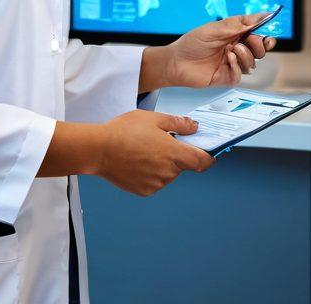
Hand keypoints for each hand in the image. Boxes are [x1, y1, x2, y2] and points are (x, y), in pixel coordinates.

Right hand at [94, 110, 214, 195]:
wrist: (100, 150)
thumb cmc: (125, 131)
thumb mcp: (155, 119)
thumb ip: (178, 123)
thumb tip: (195, 127)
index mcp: (174, 154)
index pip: (202, 162)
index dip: (209, 157)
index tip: (210, 152)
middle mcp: (168, 173)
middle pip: (183, 165)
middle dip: (177, 153)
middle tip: (162, 140)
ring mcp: (156, 184)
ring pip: (168, 173)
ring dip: (164, 163)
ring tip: (144, 149)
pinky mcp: (144, 190)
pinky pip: (155, 181)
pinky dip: (152, 172)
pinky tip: (137, 160)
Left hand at [144, 15, 276, 89]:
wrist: (176, 63)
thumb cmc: (191, 44)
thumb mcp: (214, 29)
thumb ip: (236, 24)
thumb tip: (258, 17)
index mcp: (234, 34)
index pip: (255, 32)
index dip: (264, 31)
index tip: (268, 29)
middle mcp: (235, 48)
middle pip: (259, 49)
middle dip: (260, 45)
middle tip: (252, 40)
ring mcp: (232, 64)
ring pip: (252, 62)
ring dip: (246, 55)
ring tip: (231, 50)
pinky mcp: (227, 77)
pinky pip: (241, 74)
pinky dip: (237, 66)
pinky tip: (228, 60)